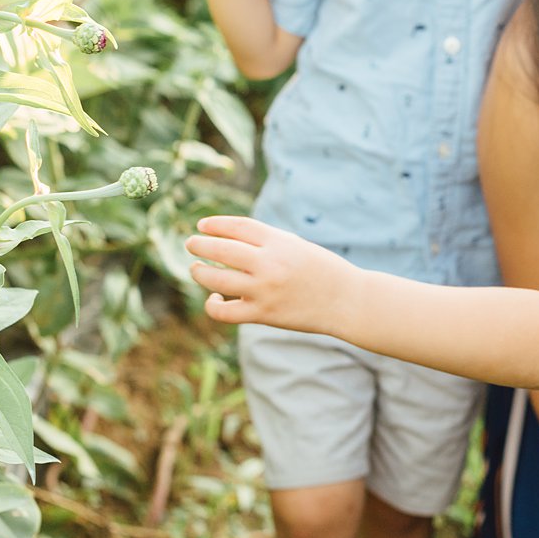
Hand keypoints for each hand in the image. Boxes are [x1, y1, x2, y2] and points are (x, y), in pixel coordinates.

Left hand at [186, 216, 352, 333]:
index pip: (237, 226)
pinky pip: (224, 311)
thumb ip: (267, 242)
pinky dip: (213, 303)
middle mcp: (269, 263)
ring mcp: (264, 289)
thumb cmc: (323, 270)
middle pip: (221, 248)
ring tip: (196, 269)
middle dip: (200, 244)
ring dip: (200, 271)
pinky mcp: (262, 314)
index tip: (202, 225)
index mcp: (279, 241)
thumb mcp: (297, 246)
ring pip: (216, 278)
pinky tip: (216, 297)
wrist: (347, 300)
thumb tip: (229, 239)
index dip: (215, 224)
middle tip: (191, 243)